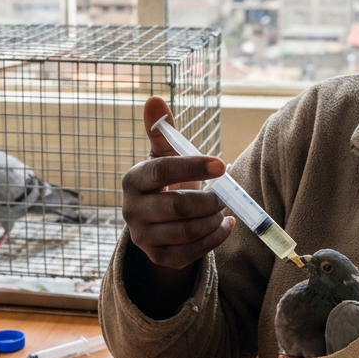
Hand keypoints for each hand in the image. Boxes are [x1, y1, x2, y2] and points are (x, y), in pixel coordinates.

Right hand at [121, 97, 234, 318]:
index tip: (222, 165)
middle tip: (227, 194)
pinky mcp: (158, 258)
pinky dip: (215, 238)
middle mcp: (131, 211)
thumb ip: (162, 129)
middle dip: (209, 199)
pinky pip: (192, 252)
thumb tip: (154, 99)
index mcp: (132, 180)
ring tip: (223, 208)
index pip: (161, 171)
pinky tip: (224, 225)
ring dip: (213, 219)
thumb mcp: (163, 156)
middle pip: (176, 207)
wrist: (156, 221)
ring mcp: (143, 238)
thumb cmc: (165, 181)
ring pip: (187, 231)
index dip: (193, 167)